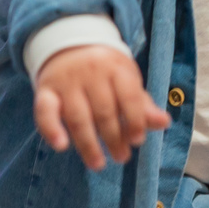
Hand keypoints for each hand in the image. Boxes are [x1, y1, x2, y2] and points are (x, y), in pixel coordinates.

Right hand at [34, 45, 170, 170]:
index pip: (129, 97)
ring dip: (88, 144)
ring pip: (78, 117)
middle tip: (121, 157)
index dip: (135, 121)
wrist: (68, 44)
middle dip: (114, 138)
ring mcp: (66, 81)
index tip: (137, 140)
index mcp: (116, 67)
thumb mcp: (126, 79)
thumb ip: (142, 104)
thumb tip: (164, 123)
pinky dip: (51, 129)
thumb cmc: (104, 69)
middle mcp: (91, 72)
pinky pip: (45, 111)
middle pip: (104, 111)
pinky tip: (61, 146)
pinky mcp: (45, 90)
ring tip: (98, 163)